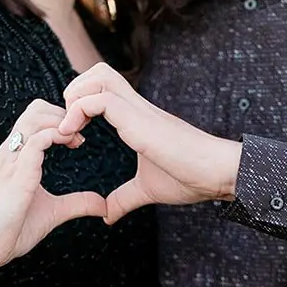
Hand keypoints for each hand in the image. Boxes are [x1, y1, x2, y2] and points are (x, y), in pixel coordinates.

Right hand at [0, 99, 105, 274]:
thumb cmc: (6, 230)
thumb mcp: (52, 212)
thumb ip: (76, 204)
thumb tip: (102, 205)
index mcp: (18, 157)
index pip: (38, 117)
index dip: (63, 119)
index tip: (80, 136)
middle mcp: (13, 152)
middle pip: (36, 108)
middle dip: (66, 113)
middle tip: (83, 133)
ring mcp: (12, 160)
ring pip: (35, 117)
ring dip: (62, 121)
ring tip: (77, 139)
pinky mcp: (16, 173)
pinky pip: (35, 141)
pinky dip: (56, 135)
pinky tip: (70, 145)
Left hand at [60, 64, 241, 222]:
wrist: (218, 174)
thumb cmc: (190, 178)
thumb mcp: (147, 189)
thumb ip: (125, 198)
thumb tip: (107, 216)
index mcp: (138, 118)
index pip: (104, 88)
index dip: (81, 102)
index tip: (72, 132)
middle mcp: (137, 107)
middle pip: (100, 71)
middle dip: (76, 89)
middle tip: (68, 122)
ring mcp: (138, 110)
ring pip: (99, 75)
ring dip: (76, 96)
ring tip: (68, 126)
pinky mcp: (139, 119)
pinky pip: (100, 99)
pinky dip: (79, 111)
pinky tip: (73, 135)